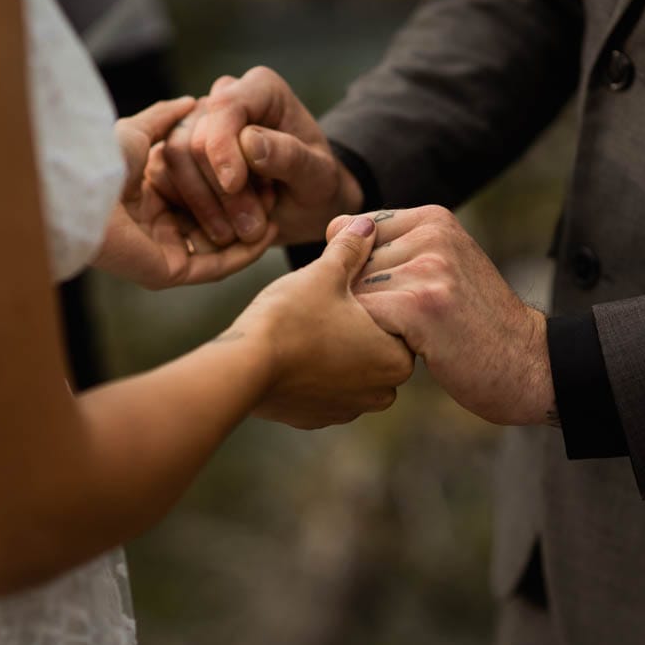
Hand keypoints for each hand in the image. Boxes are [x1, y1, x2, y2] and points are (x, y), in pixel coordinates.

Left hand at [95, 97, 277, 288]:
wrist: (85, 190)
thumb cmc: (102, 158)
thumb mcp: (140, 130)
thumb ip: (165, 118)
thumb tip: (192, 100)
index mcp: (144, 198)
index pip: (195, 194)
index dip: (225, 182)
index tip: (254, 169)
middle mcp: (154, 229)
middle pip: (208, 222)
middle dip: (243, 211)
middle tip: (276, 196)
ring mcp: (163, 253)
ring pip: (217, 246)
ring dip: (248, 233)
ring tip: (278, 215)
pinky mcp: (170, 271)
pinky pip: (215, 266)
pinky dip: (243, 254)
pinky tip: (268, 236)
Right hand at [146, 67, 363, 246]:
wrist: (304, 205)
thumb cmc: (316, 183)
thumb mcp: (317, 174)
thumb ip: (289, 156)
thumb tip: (249, 141)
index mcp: (260, 90)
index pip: (224, 108)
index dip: (222, 147)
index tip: (234, 185)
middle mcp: (223, 100)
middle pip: (193, 139)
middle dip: (219, 191)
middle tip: (251, 228)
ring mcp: (196, 127)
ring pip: (172, 160)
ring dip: (205, 206)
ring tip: (245, 231)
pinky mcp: (179, 156)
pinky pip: (163, 179)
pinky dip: (192, 211)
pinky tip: (225, 228)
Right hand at [234, 214, 415, 429]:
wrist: (244, 367)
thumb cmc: (291, 318)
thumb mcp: (325, 274)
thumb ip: (351, 249)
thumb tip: (367, 224)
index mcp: (397, 358)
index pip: (399, 322)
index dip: (375, 298)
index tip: (351, 287)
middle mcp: (381, 392)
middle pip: (377, 349)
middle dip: (359, 329)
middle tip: (329, 304)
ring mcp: (347, 410)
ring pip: (351, 373)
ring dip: (337, 354)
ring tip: (308, 327)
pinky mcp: (316, 419)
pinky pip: (324, 391)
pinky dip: (314, 374)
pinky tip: (293, 352)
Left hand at [341, 206, 556, 426]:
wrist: (527, 363)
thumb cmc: (473, 323)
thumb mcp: (443, 266)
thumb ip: (395, 247)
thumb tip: (331, 231)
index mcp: (432, 218)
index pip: (350, 229)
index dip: (353, 270)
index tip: (384, 297)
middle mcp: (431, 234)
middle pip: (349, 264)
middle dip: (358, 299)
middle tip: (397, 326)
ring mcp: (429, 267)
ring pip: (353, 292)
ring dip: (366, 323)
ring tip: (404, 337)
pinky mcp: (422, 305)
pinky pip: (364, 319)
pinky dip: (374, 342)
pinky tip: (407, 350)